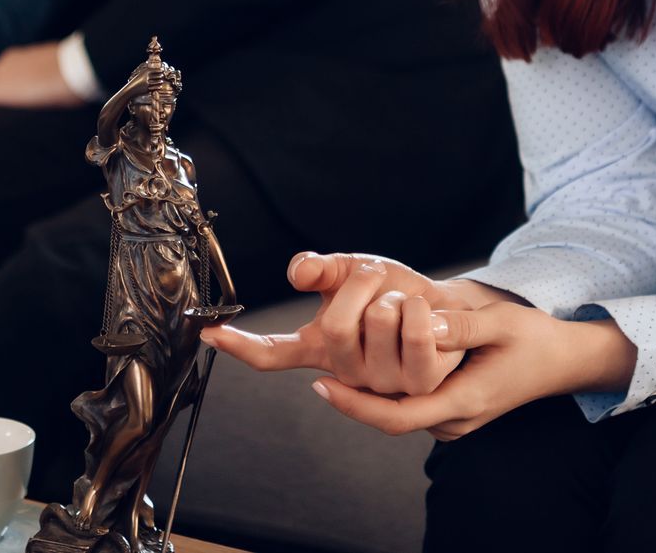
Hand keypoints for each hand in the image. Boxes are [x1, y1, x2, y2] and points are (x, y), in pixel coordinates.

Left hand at [0, 43, 81, 118]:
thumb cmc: (79, 74)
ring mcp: (0, 75)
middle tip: (0, 121)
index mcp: (22, 58)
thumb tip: (63, 99)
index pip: (8, 78)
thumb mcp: (66, 79)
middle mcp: (6, 63)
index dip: (8, 93)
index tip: (8, 104)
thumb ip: (56, 86)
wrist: (77, 68)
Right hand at [200, 252, 496, 394]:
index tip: (209, 331)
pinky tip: (422, 311)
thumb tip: (298, 272)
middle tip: (375, 276)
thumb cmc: (394, 290)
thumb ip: (323, 268)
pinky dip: (419, 307)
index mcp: (320, 348)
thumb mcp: (353, 269)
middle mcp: (345, 372)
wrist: (446, 308)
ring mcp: (382, 384)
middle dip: (360, 287)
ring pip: (378, 322)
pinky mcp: (421, 387)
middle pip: (336, 327)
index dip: (241, 344)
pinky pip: (414, 333)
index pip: (273, 354)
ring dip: (394, 293)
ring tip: (403, 301)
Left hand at [313, 304, 638, 441]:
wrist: (563, 360)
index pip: (397, 417)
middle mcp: (454, 420)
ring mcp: (452, 420)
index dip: (355, 405)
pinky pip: (407, 405)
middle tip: (317, 366)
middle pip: (389, 415)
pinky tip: (363, 361)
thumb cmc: (534, 338)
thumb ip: (462, 324)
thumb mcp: (502, 321)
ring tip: (334, 360)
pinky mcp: (449, 410)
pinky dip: (384, 388)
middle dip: (353, 393)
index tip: (320, 385)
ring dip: (366, 390)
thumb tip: (425, 322)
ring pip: (396, 410)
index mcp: (465, 402)